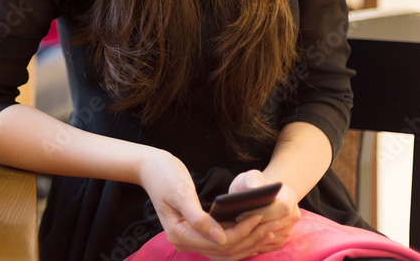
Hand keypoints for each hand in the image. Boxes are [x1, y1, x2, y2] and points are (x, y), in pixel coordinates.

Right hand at [136, 150, 269, 260]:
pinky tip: (252, 229)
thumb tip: (221, 238)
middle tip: (268, 223)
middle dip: (248, 239)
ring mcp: (190, 240)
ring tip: (265, 227)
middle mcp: (184, 242)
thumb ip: (199, 219)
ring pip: (225, 251)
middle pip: (224, 251)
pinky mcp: (196, 234)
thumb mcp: (181, 193)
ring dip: (246, 242)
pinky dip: (238, 239)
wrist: (151, 168)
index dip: (241, 232)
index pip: (218, 242)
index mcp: (179, 235)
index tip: (258, 216)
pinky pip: (220, 244)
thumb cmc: (165, 176)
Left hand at [226, 169, 300, 254]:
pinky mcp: (281, 241)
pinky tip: (240, 237)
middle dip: (253, 226)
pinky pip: (267, 246)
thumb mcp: (249, 177)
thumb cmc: (252, 185)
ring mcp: (289, 229)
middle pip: (275, 225)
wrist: (257, 197)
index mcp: (289, 197)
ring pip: (271, 238)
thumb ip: (252, 178)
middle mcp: (294, 215)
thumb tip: (255, 186)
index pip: (282, 208)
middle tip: (232, 225)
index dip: (261, 213)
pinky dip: (253, 243)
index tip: (240, 214)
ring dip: (251, 236)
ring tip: (233, 230)